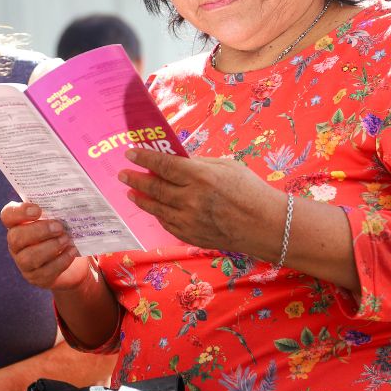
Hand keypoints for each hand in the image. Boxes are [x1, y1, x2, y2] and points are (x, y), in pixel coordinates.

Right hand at [0, 202, 86, 290]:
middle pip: (15, 238)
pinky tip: (72, 252)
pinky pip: (45, 271)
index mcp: (17, 224)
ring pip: (29, 258)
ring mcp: (23, 263)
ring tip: (67, 240)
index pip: (7, 215)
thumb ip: (56, 208)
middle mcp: (16, 244)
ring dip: (51, 247)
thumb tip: (69, 197)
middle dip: (39, 231)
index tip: (38, 210)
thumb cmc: (62, 230)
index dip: (19, 212)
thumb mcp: (57, 217)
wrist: (71, 256)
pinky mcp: (36, 277)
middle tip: (59, 227)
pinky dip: (61, 261)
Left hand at [119, 149, 283, 253]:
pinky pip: (167, 223)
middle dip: (135, 179)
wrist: (266, 226)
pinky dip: (158, 214)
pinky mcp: (191, 236)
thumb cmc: (250, 190)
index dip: (144, 158)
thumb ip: (199, 164)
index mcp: (200, 177)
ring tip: (131, 192)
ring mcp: (189, 220)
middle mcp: (191, 199)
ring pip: (156, 208)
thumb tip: (177, 161)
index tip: (131, 154)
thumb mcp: (226, 166)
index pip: (163, 165)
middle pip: (154, 187)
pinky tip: (153, 208)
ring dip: (141, 198)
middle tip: (123, 173)